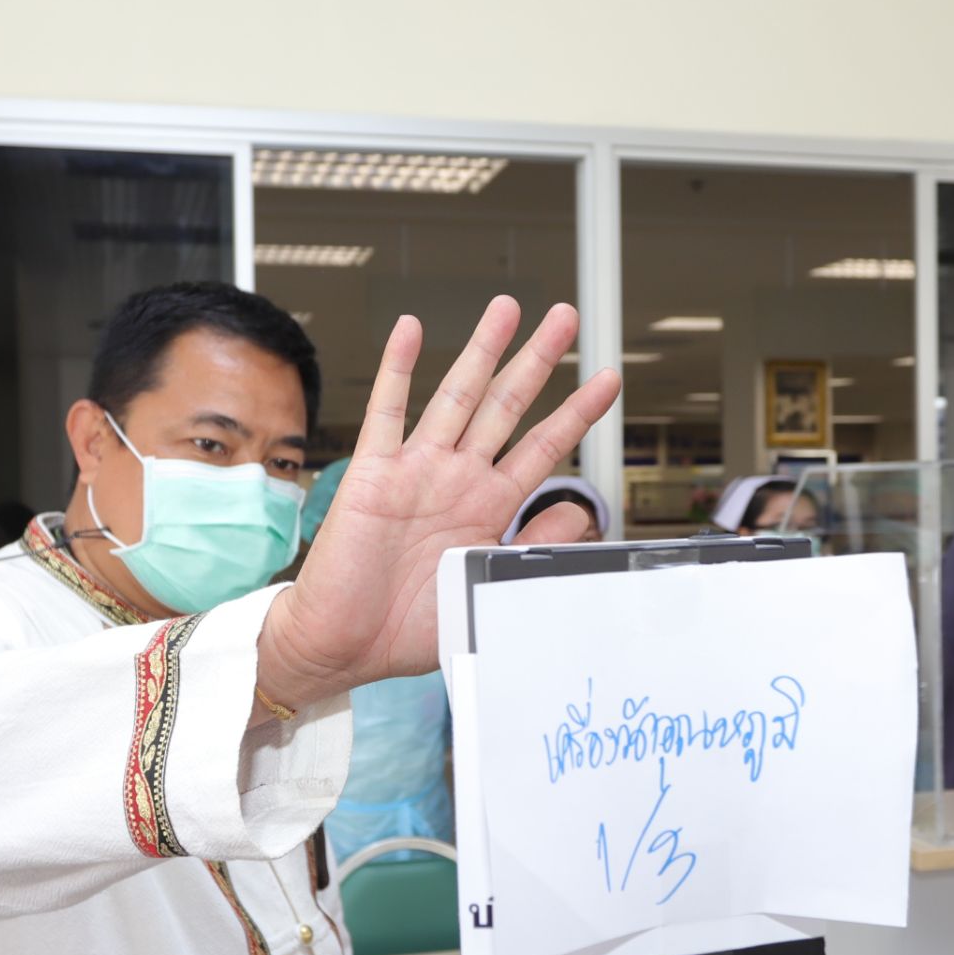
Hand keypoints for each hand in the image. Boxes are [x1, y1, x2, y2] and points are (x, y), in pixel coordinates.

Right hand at [258, 297, 621, 707]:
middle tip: (565, 317)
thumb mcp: (489, 586)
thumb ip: (534, 545)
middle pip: (506, 405)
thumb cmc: (407, 629)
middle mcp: (457, 479)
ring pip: (456, 396)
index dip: (578, 412)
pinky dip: (398, 368)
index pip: (544, 447)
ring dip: (481, 350)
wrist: (346, 645)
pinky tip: (411, 330)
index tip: (608, 380)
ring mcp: (416, 471)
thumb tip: (580, 511)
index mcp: (488, 507)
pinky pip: (388, 412)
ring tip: (507, 310)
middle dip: (538, 359)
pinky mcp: (373, 473)